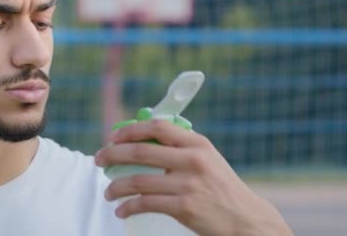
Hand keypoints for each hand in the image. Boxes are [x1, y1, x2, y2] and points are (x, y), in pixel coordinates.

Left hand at [94, 120, 292, 235]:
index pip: (157, 127)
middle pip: (140, 151)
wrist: (246, 220)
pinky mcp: (184, 207)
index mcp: (197, 143)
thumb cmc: (222, 188)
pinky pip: (145, 203)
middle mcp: (192, 160)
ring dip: (116, 186)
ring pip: (137, 180)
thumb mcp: (207, 159)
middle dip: (113, 154)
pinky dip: (128, 206)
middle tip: (99, 160)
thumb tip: (141, 140)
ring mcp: (188, 184)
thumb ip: (180, 148)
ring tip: (108, 192)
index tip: (112, 137)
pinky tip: (121, 209)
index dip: (130, 130)